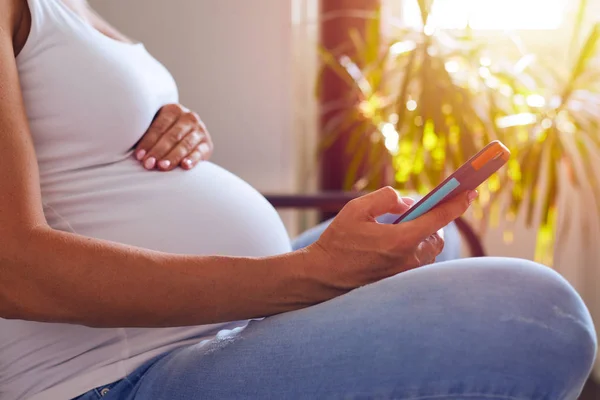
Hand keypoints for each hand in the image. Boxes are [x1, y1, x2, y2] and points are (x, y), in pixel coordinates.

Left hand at [134, 104, 212, 170]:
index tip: (138, 156)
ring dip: (173, 157)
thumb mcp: (157, 127)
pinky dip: (192, 159)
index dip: (148, 142)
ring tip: (162, 167)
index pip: (159, 127)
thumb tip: (125, 145)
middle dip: (159, 151)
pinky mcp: (207, 145)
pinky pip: (199, 152)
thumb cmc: (164, 134)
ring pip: (185, 144)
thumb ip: (147, 133)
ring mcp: (200, 131)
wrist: (189, 135)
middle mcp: (189, 117)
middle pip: (172, 136)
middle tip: (148, 164)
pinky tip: (185, 166)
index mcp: (173, 110)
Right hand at [306, 187, 476, 291]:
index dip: (457, 203)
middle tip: (419, 212)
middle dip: (433, 222)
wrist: (323, 277)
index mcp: (400, 240)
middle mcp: (408, 260)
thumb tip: (407, 203)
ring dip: (422, 237)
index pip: (439, 218)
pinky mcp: (399, 282)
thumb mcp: (357, 209)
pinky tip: (392, 245)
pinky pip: (417, 262)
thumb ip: (386, 198)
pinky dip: (413, 249)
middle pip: (437, 237)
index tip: (471, 192)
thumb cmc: (338, 242)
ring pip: (428, 252)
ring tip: (400, 228)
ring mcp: (405, 274)